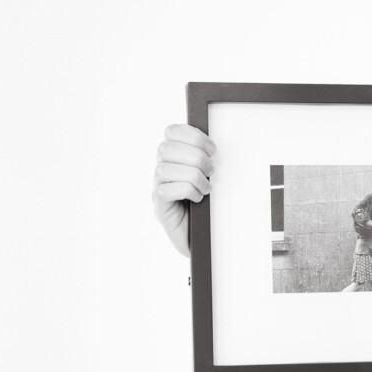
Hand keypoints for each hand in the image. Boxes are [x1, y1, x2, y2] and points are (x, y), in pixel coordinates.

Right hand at [153, 123, 216, 257]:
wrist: (202, 238)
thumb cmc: (206, 206)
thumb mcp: (209, 177)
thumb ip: (206, 159)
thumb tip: (213, 148)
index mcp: (174, 158)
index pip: (171, 132)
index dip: (192, 135)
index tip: (212, 149)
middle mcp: (161, 171)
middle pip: (166, 148)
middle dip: (195, 156)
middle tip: (211, 171)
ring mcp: (157, 188)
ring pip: (165, 168)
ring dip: (193, 176)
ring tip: (206, 188)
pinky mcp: (160, 206)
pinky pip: (166, 190)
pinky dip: (187, 191)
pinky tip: (197, 198)